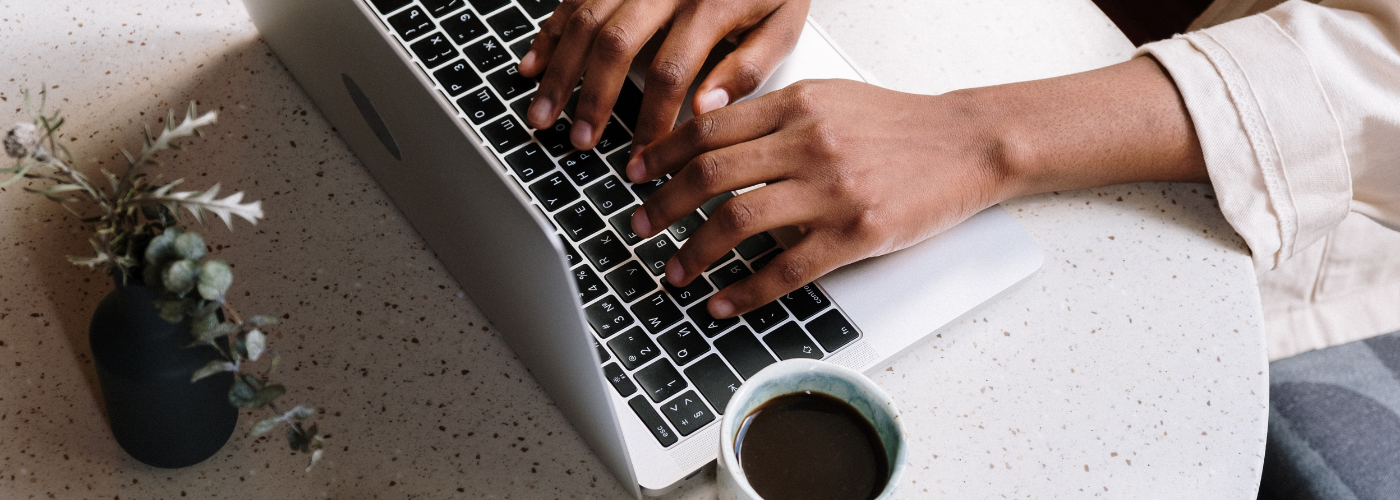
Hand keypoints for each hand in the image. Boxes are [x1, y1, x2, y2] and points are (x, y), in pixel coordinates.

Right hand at [517, 0, 810, 150]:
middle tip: (580, 141)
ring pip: (584, 19)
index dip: (652, 119)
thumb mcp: (782, 22)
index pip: (672, 72)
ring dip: (559, 71)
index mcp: (711, 2)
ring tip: (543, 114)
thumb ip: (749, 67)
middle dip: (591, 98)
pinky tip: (533, 65)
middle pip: (615, 43)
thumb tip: (705, 109)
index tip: (643, 156)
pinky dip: (548, 33)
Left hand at [627, 58, 1207, 318]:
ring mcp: (832, 189)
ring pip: (737, 221)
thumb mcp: (830, 99)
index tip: (636, 175)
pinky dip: (745, 290)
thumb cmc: (899, 125)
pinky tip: (724, 302)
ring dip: (694, 252)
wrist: (968, 142)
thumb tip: (708, 132)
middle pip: (709, 175)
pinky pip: (785, 268)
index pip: (707, 129)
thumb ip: (772, 114)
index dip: (661, 154)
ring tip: (675, 271)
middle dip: (662, 206)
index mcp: (796, 104)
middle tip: (639, 227)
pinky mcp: (857, 232)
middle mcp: (808, 141)